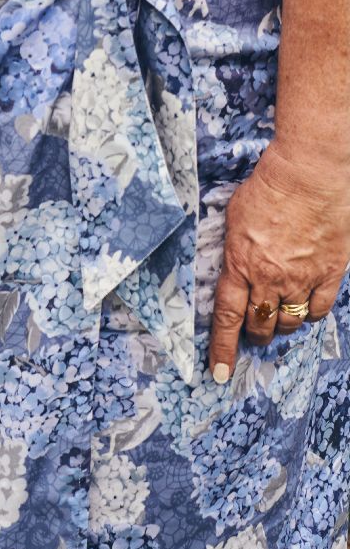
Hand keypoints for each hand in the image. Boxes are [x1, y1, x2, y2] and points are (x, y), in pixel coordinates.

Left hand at [208, 141, 349, 380]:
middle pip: (259, 323)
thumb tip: (234, 269)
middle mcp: (269, 277)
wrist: (308, 174)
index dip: (222, 348)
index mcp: (240, 263)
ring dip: (281, 325)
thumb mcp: (235, 218)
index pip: (226, 316)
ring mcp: (301, 278)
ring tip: (279, 317)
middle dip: (254, 333)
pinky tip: (305, 306)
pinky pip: (318, 309)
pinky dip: (310, 314)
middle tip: (255, 332)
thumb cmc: (267, 188)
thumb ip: (234, 250)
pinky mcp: (328, 273)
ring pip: (289, 321)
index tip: (220, 373)